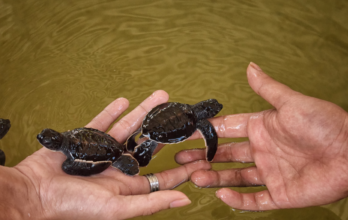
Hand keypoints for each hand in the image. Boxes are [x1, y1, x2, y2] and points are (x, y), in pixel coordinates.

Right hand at [15, 90, 210, 219]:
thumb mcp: (116, 208)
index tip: (200, 156)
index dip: (181, 168)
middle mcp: (117, 168)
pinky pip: (101, 122)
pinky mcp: (84, 139)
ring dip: (144, 112)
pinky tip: (126, 101)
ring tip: (161, 97)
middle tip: (182, 116)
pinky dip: (112, 111)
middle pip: (148, 146)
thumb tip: (184, 201)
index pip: (161, 177)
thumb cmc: (72, 207)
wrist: (32, 193)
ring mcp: (101, 152)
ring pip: (128, 129)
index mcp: (127, 187)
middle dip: (166, 131)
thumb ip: (150, 203)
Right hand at [175, 63, 347, 209]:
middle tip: (181, 158)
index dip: (205, 132)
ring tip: (193, 176)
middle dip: (202, 156)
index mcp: (262, 128)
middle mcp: (262, 151)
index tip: (186, 133)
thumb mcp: (292, 103)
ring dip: (213, 177)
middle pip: (224, 155)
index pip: (226, 129)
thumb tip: (250, 67)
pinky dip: (236, 200)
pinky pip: (254, 200)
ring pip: (234, 177)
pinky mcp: (280, 194)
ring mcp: (270, 173)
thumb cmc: (326, 125)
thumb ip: (267, 88)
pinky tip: (220, 193)